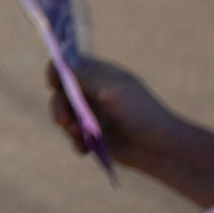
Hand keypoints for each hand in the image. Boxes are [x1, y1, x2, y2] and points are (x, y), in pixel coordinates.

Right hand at [51, 55, 176, 162]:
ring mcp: (94, 115)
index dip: (57, 71)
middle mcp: (94, 92)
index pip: (70, 65)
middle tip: (62, 120)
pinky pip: (76, 137)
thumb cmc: (140, 113)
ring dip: (68, 126)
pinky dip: (77, 142)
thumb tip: (61, 63)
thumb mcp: (110, 89)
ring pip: (66, 116)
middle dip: (60, 106)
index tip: (53, 83)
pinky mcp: (95, 137)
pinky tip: (84, 149)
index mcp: (100, 74)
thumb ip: (83, 76)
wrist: (160, 148)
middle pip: (62, 92)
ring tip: (78, 136)